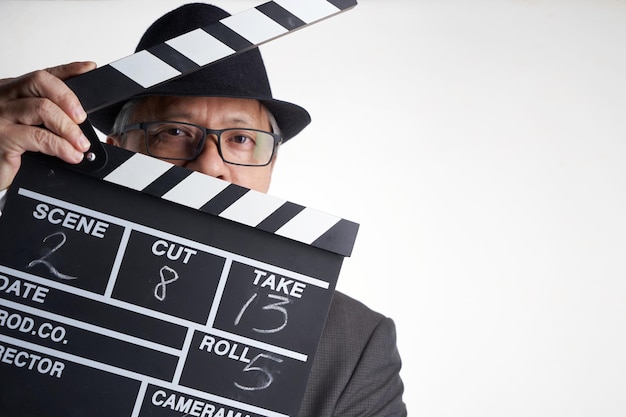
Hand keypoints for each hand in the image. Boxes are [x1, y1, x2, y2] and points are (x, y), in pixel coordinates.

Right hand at [0, 61, 96, 189]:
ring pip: (42, 108)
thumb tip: (80, 116)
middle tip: (82, 120)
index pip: (42, 74)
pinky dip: (61, 146)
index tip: (88, 69)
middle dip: (68, 99)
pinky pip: (38, 137)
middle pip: (40, 82)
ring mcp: (0, 116)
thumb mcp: (29, 126)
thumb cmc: (6, 147)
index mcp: (11, 90)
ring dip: (69, 128)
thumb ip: (49, 115)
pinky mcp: (2, 138)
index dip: (68, 70)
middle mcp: (3, 97)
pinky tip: (70, 154)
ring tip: (81, 144)